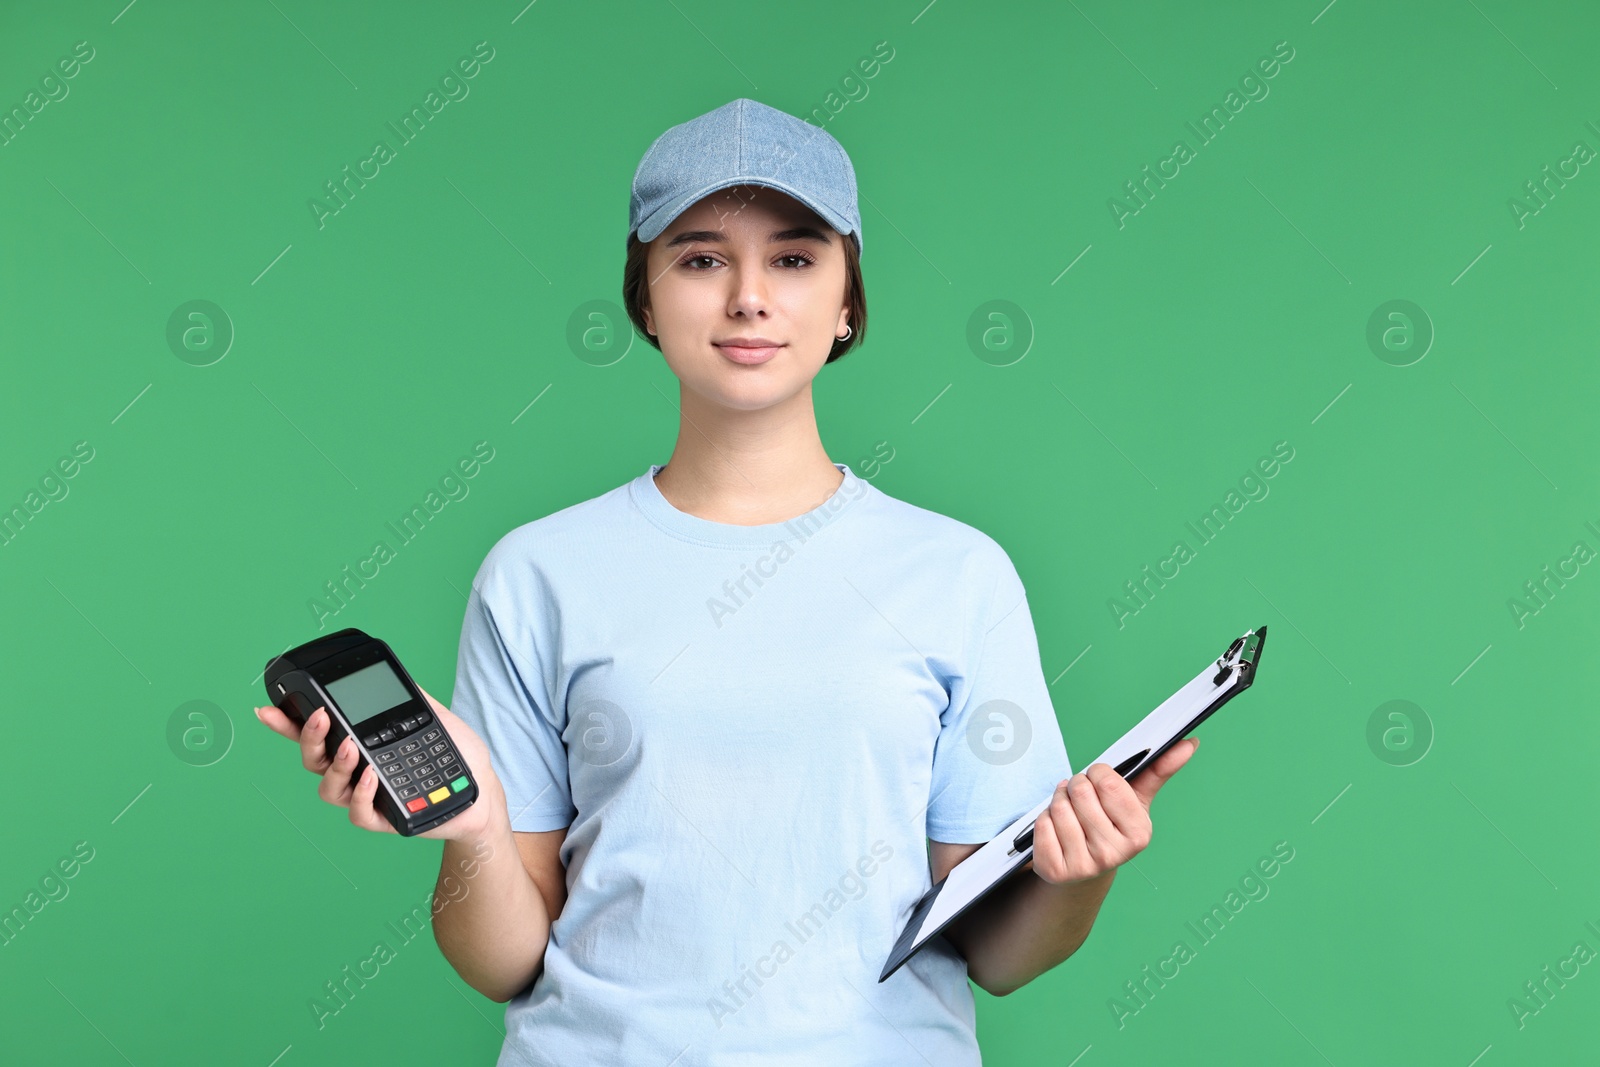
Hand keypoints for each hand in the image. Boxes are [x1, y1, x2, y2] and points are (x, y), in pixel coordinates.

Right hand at [254, 685, 503, 841]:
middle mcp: (355, 772)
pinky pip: (359, 813)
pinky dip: (361, 794)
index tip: (266, 707)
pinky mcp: (384, 818)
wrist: (481, 786)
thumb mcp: (430, 715)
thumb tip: (385, 673)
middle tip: (321, 716)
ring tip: (352, 747)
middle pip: (313, 759)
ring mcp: (366, 797)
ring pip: (329, 788)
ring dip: (336, 766)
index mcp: (359, 744)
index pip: (316, 733)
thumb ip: (405, 696)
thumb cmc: (453, 752)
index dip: (287, 723)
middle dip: (309, 738)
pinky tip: (371, 777)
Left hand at [1028, 737, 1198, 884]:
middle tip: (1081, 796)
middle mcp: (1114, 854)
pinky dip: (1044, 820)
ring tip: (1070, 810)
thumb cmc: (1111, 825)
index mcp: (1139, 834)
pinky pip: (1042, 825)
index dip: (1097, 773)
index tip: (1098, 779)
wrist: (1084, 870)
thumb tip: (1189, 743)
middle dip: (1076, 785)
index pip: (1107, 782)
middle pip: (1080, 792)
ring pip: (1059, 806)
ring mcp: (1084, 866)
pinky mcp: (1056, 870)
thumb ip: (1159, 770)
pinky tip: (1057, 829)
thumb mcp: (1135, 799)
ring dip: (1059, 800)